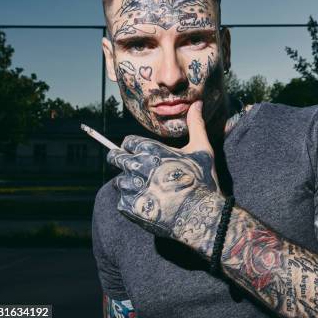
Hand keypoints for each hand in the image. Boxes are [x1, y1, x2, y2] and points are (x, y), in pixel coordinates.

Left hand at [107, 101, 224, 251]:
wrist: (200, 214)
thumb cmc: (202, 179)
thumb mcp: (201, 148)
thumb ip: (195, 124)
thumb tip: (197, 103)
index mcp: (149, 149)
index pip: (127, 142)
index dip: (134, 148)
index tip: (143, 155)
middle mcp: (135, 165)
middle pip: (115, 158)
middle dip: (124, 162)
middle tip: (142, 172)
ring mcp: (130, 187)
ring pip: (120, 181)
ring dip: (131, 184)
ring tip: (152, 191)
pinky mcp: (129, 206)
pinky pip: (122, 201)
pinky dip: (133, 203)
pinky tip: (151, 204)